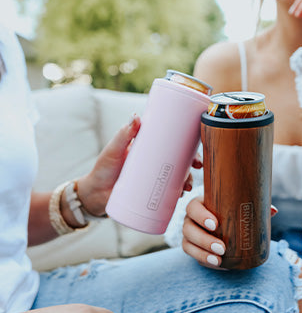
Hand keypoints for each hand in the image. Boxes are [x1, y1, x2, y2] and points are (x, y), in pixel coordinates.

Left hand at [77, 116, 202, 214]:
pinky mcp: (150, 195)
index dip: (188, 147)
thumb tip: (137, 116)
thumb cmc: (102, 169)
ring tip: (185, 187)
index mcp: (148, 151)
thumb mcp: (114, 150)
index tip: (196, 149)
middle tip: (196, 168)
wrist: (94, 196)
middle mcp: (154, 165)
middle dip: (192, 165)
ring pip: (176, 179)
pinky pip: (168, 195)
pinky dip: (177, 195)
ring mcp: (153, 180)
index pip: (172, 146)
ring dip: (187, 181)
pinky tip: (181, 196)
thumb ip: (124, 134)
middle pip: (180, 162)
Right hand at [182, 196, 276, 268]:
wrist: (223, 225)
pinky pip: (193, 255)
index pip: (193, 207)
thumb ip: (254, 207)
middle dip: (204, 239)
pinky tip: (218, 264)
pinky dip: (204, 260)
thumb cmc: (230, 212)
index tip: (215, 224)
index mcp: (200, 204)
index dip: (201, 215)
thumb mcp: (238, 207)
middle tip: (222, 248)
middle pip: (188, 228)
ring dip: (202, 253)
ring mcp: (189, 234)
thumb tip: (273, 210)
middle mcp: (191, 219)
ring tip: (218, 260)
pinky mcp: (192, 248)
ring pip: (188, 243)